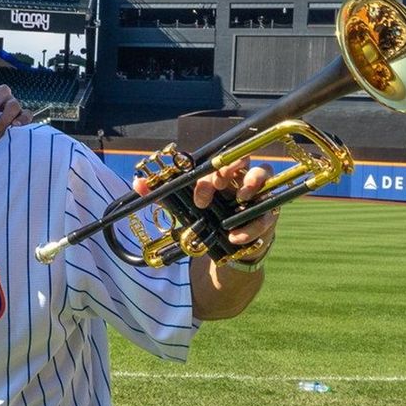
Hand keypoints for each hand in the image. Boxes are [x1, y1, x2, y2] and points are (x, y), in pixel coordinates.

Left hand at [134, 157, 279, 261]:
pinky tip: (235, 237)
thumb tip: (137, 183)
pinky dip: (252, 226)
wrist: (228, 247)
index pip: (217, 160)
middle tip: (220, 185)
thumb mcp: (184, 207)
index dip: (210, 172)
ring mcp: (257, 193)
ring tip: (240, 198)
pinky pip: (267, 213)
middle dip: (231, 167)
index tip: (199, 196)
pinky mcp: (268, 214)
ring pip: (264, 173)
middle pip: (242, 158)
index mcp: (219, 173)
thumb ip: (163, 195)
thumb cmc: (208, 218)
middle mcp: (239, 177)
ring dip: (253, 182)